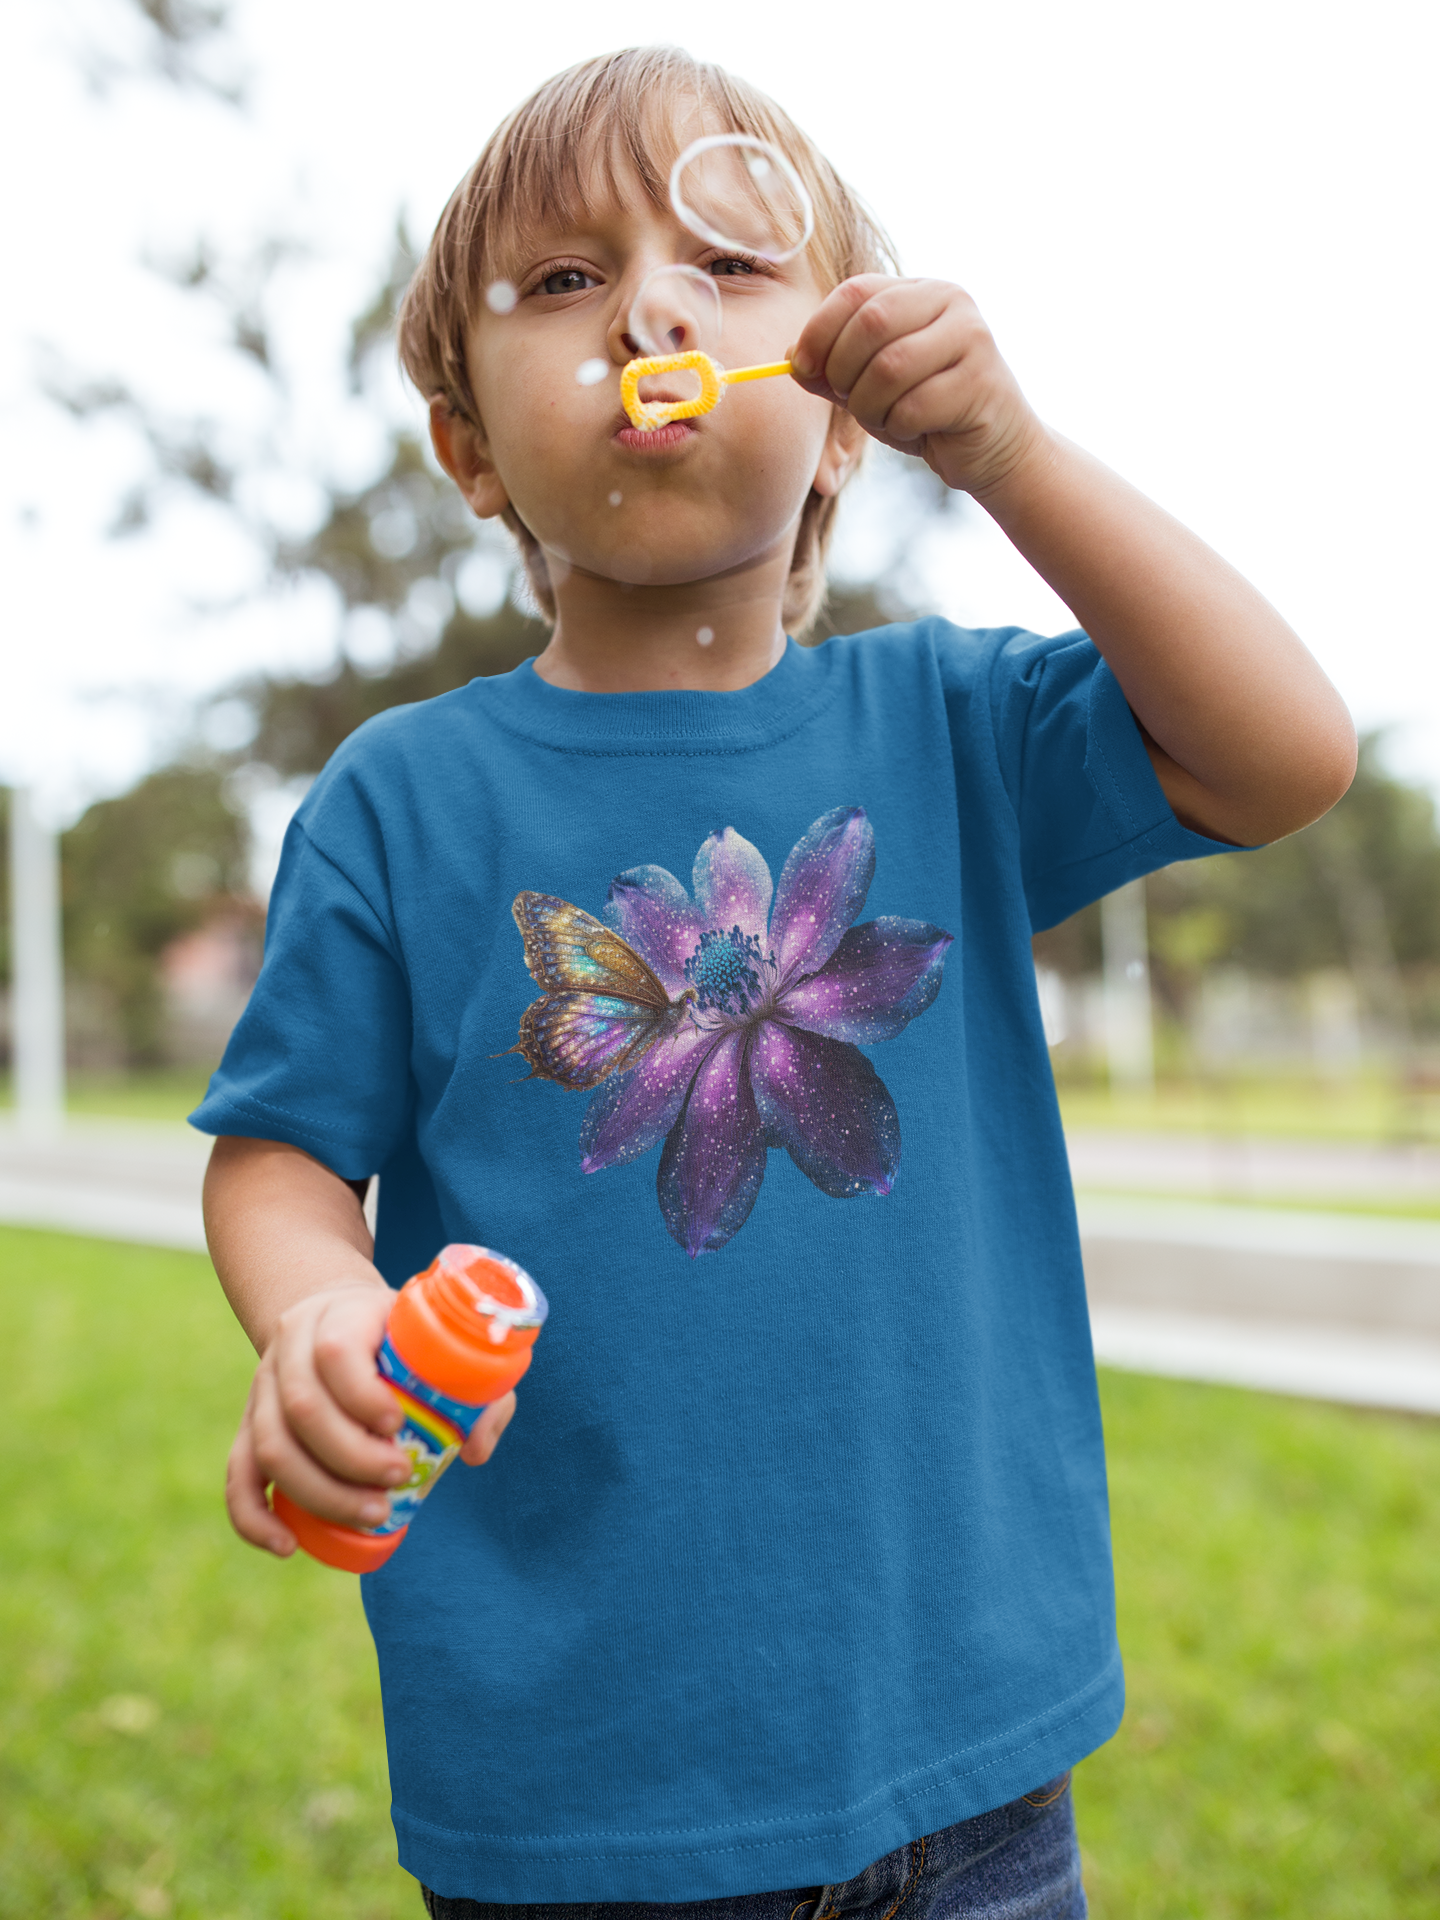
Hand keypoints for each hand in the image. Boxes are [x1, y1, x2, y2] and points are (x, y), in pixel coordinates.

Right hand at [225, 1283, 516, 1555]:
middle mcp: (291, 1348)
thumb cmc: (402, 1339)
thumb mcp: (441, 1344)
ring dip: (320, 1491)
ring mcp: (263, 1388)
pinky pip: (237, 1475)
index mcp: (340, 1315)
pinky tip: (287, 1545)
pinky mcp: (249, 1426)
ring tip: (373, 1513)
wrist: (338, 1317)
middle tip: (398, 1478)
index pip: (336, 1351)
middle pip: (301, 1407)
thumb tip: (472, 1450)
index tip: (399, 1425)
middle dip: (351, 1456)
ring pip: (270, 1445)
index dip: (363, 1395)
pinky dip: (255, 1517)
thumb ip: (478, 1390)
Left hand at [790, 275, 1045, 498]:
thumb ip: (833, 369)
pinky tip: (916, 431)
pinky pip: (914, 406)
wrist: (993, 448)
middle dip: (844, 371)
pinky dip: (899, 427)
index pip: (856, 291)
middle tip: (848, 399)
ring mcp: (972, 338)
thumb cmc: (927, 412)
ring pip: (890, 367)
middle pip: (871, 323)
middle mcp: (951, 301)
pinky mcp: (981, 382)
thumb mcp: (870, 386)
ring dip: (870, 406)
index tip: (802, 367)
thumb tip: (791, 357)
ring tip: (884, 419)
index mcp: (919, 290)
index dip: (819, 330)